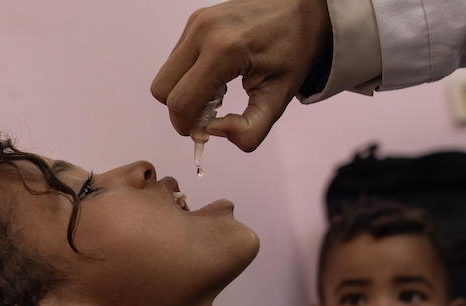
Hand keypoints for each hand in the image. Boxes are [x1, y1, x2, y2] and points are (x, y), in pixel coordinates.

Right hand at [150, 0, 331, 151]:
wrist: (303, 8)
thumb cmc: (295, 49)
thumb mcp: (279, 98)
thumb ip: (250, 129)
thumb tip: (212, 132)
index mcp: (223, 51)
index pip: (180, 102)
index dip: (187, 126)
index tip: (205, 132)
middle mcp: (202, 32)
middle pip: (162, 89)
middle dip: (182, 109)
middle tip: (212, 113)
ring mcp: (196, 22)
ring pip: (166, 74)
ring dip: (186, 91)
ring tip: (221, 92)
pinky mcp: (195, 20)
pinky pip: (176, 58)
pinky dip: (190, 75)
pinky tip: (219, 75)